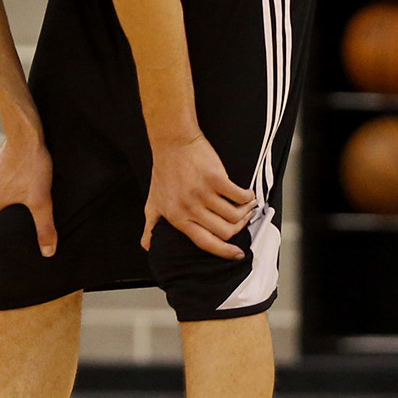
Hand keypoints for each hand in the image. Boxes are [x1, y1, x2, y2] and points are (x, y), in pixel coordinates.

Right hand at [0, 137, 57, 257]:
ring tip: (27, 204)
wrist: (26, 132)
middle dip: (8, 220)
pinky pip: (3, 179)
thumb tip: (48, 253)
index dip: (0, 239)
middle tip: (24, 226)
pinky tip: (25, 181)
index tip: (11, 244)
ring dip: (9, 201)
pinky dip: (11, 184)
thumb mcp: (42, 201)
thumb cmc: (32, 166)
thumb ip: (44, 228)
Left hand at [142, 135, 254, 259]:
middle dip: (239, 227)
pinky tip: (247, 195)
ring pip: (235, 215)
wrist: (172, 143)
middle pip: (225, 231)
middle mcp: (190, 208)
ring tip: (247, 206)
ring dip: (246, 212)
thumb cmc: (164, 172)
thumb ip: (151, 227)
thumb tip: (148, 246)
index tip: (237, 254)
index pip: (205, 243)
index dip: (224, 252)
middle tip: (243, 219)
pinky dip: (248, 197)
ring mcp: (203, 194)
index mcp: (178, 218)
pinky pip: (240, 196)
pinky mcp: (215, 178)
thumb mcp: (153, 203)